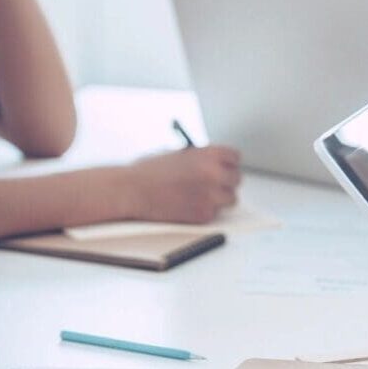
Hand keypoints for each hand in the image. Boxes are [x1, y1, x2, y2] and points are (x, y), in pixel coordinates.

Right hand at [124, 146, 241, 223]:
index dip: (228, 163)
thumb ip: (201, 158)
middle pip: (236, 178)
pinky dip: (205, 212)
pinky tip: (189, 207)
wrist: (131, 190)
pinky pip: (215, 214)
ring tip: (202, 197)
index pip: (235, 157)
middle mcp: (214, 173)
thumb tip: (218, 166)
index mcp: (209, 154)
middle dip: (226, 182)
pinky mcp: (203, 214)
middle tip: (216, 185)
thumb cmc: (149, 171)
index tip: (225, 168)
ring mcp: (210, 195)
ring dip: (220, 199)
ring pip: (231, 199)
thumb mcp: (179, 154)